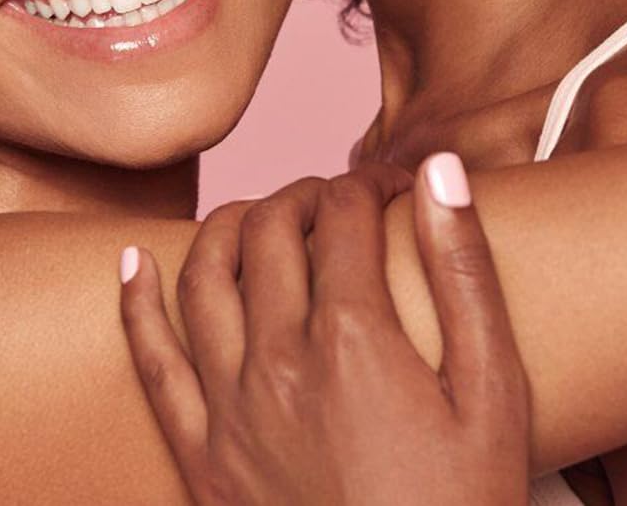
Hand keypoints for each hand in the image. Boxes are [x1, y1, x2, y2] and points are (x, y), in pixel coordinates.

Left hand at [119, 155, 530, 505]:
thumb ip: (464, 272)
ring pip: (205, 274)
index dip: (376, 182)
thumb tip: (440, 169)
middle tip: (341, 200)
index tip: (399, 189)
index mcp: (355, 339)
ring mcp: (230, 410)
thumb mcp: (493, 394)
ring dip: (231, 223)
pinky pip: (152, 362)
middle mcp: (279, 361)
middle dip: (309, 192)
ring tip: (265, 214)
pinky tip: (133, 263)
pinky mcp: (201, 458)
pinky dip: (136, 303)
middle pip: (272, 228)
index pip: (346, 212)